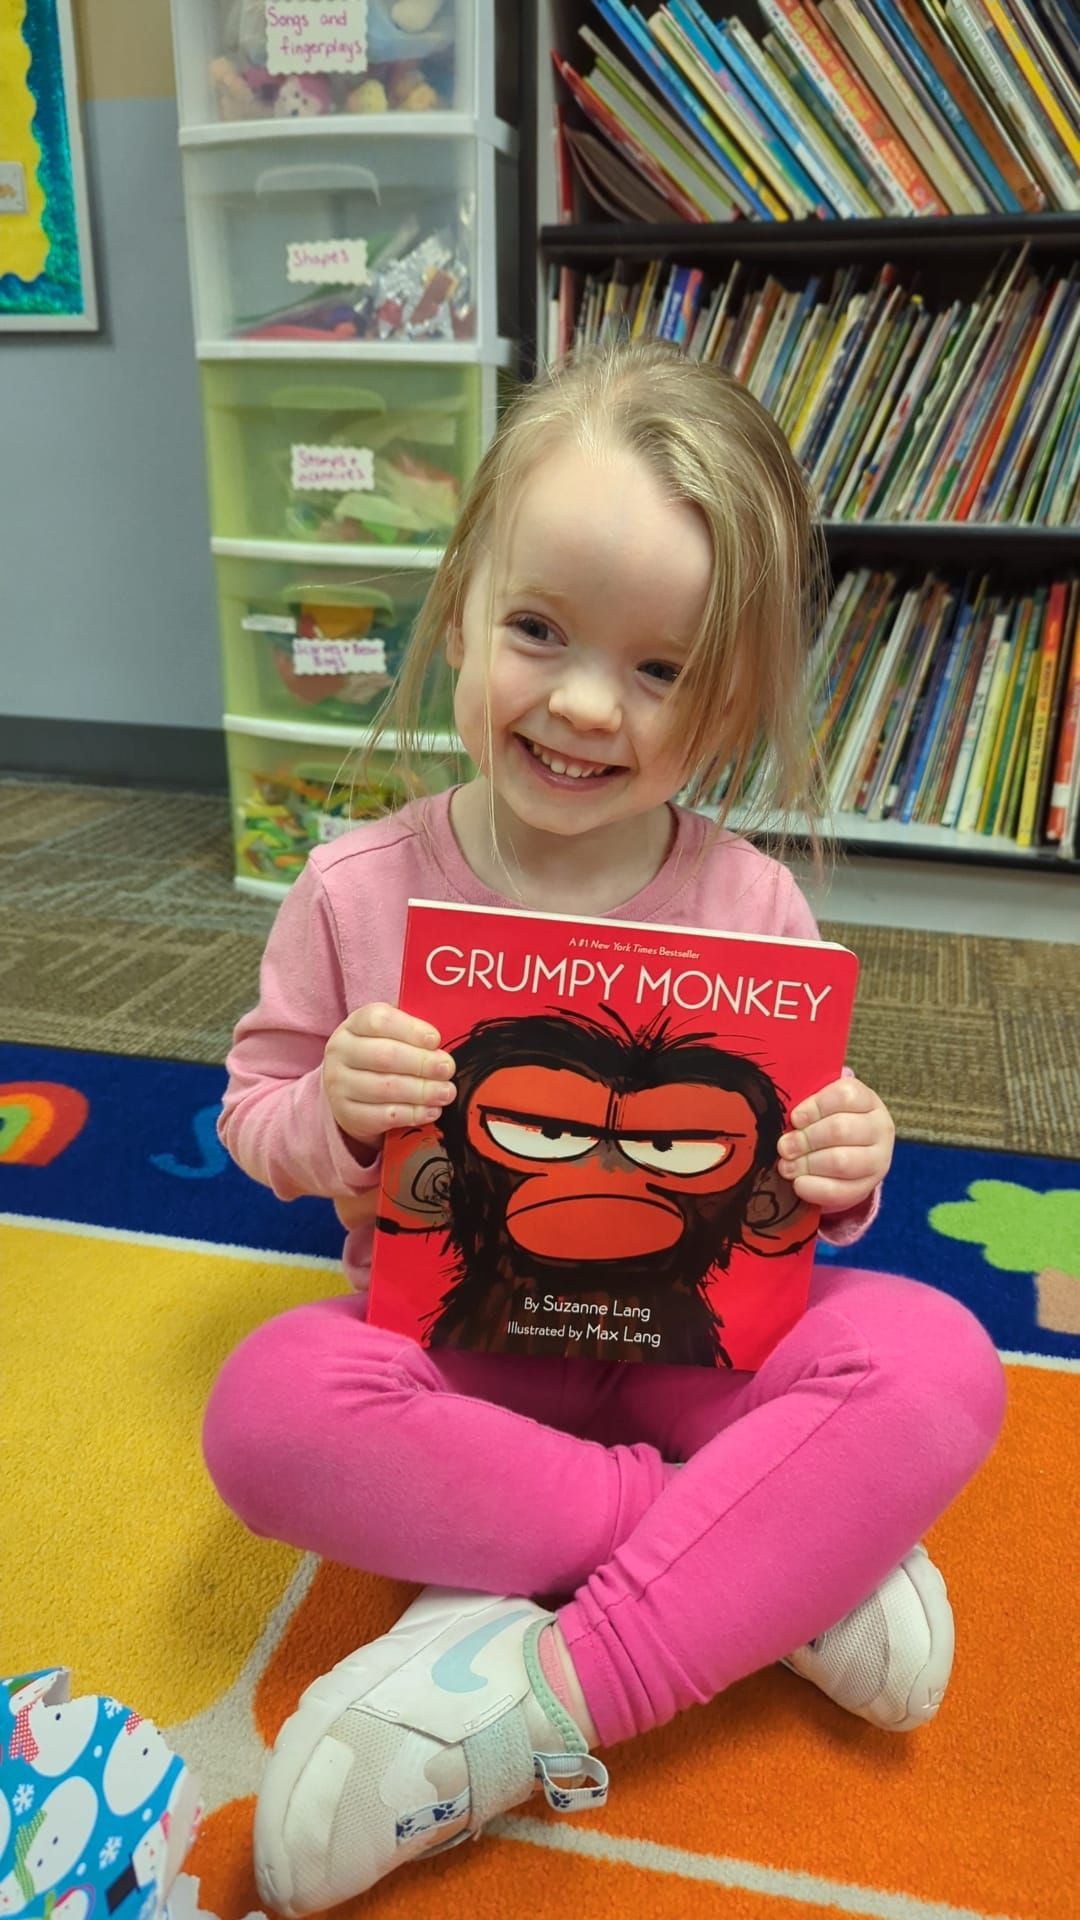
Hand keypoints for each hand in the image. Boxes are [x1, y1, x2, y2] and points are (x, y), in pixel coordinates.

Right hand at [322, 1002, 455, 1145]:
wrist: (350, 1091)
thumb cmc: (381, 1055)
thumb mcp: (392, 1034)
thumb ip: (413, 1031)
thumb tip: (444, 1039)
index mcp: (354, 1025)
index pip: (379, 1021)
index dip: (411, 1029)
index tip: (435, 1039)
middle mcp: (340, 1052)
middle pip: (384, 1056)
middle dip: (422, 1063)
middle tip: (448, 1069)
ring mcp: (339, 1085)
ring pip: (385, 1088)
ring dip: (421, 1091)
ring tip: (446, 1092)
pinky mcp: (347, 1114)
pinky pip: (382, 1116)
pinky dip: (412, 1114)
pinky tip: (432, 1110)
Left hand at [776, 1076, 893, 1214]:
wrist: (845, 1154)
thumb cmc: (825, 1123)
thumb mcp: (820, 1108)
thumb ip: (806, 1110)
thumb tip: (788, 1122)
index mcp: (867, 1101)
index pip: (844, 1096)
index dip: (814, 1107)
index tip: (795, 1119)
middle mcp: (879, 1128)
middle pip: (840, 1129)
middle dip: (805, 1139)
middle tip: (784, 1147)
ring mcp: (878, 1159)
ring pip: (841, 1161)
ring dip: (808, 1164)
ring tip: (787, 1166)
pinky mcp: (868, 1187)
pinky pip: (842, 1191)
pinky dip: (815, 1188)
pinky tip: (798, 1184)